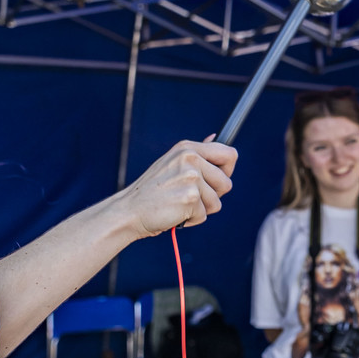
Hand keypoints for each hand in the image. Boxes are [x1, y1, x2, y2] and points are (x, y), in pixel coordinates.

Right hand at [120, 138, 237, 236]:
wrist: (128, 211)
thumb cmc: (152, 191)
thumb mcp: (172, 164)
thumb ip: (196, 154)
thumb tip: (214, 137)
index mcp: (188, 148)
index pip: (230, 154)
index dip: (226, 172)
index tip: (214, 181)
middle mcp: (190, 159)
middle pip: (226, 183)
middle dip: (212, 196)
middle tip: (189, 197)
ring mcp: (190, 177)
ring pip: (216, 202)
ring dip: (200, 210)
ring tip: (178, 204)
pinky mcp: (190, 197)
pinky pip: (204, 216)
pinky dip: (190, 220)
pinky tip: (174, 213)